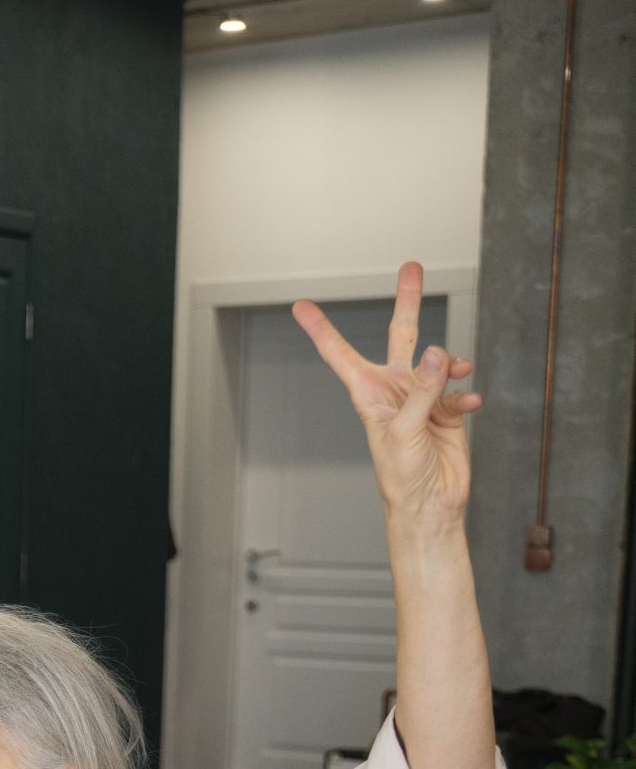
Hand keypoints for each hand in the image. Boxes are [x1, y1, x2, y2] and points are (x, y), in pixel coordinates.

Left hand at [294, 262, 480, 528]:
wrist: (430, 503)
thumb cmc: (402, 474)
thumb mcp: (405, 430)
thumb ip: (421, 389)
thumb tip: (437, 351)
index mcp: (368, 393)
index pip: (340, 354)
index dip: (321, 329)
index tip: (300, 305)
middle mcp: (394, 388)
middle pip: (402, 334)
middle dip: (407, 300)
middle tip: (412, 265)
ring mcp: (422, 396)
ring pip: (440, 361)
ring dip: (452, 363)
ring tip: (461, 371)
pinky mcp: (447, 408)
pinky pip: (460, 389)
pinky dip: (466, 394)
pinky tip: (469, 405)